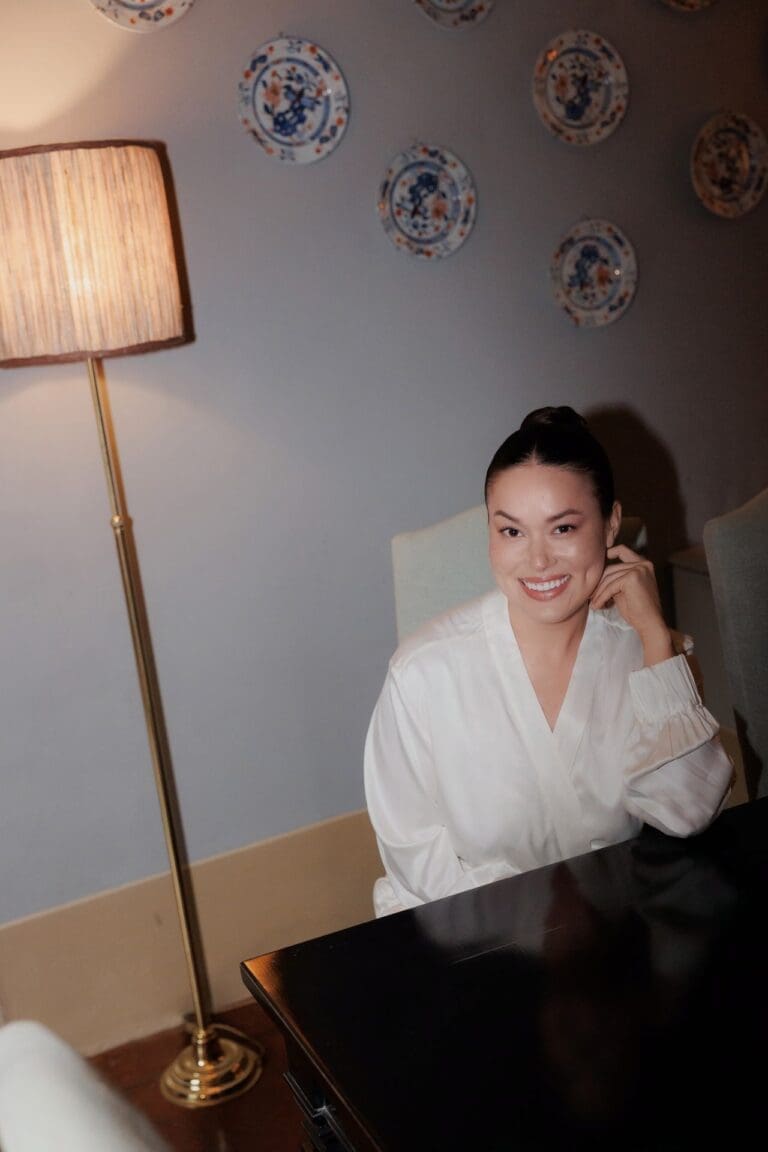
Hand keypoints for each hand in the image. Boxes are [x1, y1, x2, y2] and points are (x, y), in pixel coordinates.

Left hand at [590, 545, 673, 665]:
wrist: (650, 623)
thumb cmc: (637, 610)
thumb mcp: (624, 589)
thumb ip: (616, 578)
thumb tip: (596, 574)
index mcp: (644, 564)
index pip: (622, 550)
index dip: (609, 553)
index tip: (596, 564)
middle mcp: (643, 563)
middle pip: (611, 568)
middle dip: (599, 583)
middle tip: (590, 595)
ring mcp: (639, 569)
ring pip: (609, 578)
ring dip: (598, 592)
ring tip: (593, 603)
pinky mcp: (632, 577)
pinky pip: (610, 586)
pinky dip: (602, 597)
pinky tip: (597, 606)